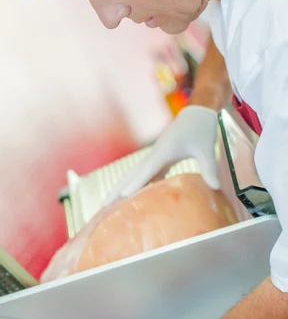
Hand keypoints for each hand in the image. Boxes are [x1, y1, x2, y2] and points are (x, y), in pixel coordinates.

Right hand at [104, 105, 218, 205]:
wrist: (197, 112)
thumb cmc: (202, 128)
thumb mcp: (207, 149)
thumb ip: (209, 169)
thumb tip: (215, 188)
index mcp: (164, 151)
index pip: (147, 170)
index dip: (135, 184)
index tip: (123, 196)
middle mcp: (155, 154)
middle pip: (131, 175)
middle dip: (116, 190)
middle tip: (102, 207)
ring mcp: (155, 156)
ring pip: (134, 175)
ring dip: (121, 189)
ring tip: (108, 205)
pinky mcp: (160, 158)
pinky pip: (145, 175)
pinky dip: (137, 186)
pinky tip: (132, 198)